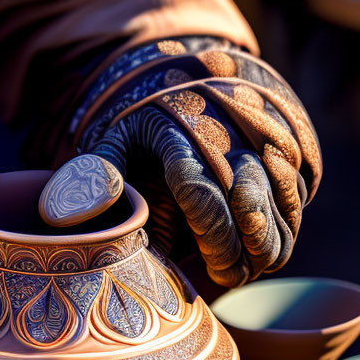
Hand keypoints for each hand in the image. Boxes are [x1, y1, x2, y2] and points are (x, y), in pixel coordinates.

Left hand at [40, 37, 320, 287]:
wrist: (193, 82)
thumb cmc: (145, 131)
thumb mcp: (111, 143)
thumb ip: (92, 178)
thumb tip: (61, 217)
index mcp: (179, 134)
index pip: (200, 188)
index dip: (211, 233)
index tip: (211, 267)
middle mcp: (229, 135)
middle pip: (250, 203)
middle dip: (241, 251)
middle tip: (226, 278)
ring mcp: (264, 142)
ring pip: (283, 206)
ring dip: (268, 246)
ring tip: (242, 270)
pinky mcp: (289, 153)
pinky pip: (299, 201)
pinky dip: (286, 231)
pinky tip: (263, 250)